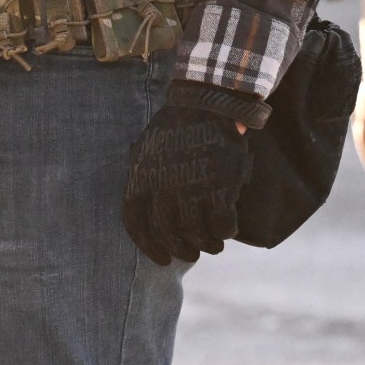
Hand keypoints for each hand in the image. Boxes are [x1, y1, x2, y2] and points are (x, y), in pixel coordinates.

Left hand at [123, 88, 258, 265]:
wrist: (207, 105)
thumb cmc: (176, 128)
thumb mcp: (145, 149)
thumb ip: (140, 180)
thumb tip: (140, 212)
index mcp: (140, 180)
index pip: (137, 226)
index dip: (150, 248)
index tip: (162, 259)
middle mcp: (162, 189)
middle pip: (169, 236)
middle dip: (182, 251)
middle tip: (191, 254)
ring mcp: (191, 190)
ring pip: (197, 236)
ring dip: (207, 245)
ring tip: (213, 245)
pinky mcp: (219, 189)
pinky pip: (222, 226)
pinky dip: (225, 232)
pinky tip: (227, 228)